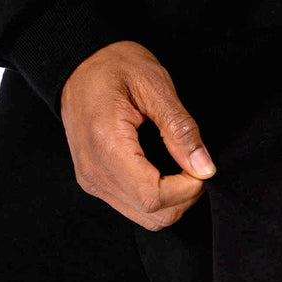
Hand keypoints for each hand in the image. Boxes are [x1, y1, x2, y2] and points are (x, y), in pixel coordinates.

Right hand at [60, 40, 215, 230]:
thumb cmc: (114, 65)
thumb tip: (204, 168)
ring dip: (171, 201)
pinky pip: (132, 206)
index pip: (152, 196)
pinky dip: (156, 197)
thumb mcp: (154, 84)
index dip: (186, 190)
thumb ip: (180, 129)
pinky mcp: (94, 182)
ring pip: (144, 217)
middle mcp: (94, 170)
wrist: (77, 64)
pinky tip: (163, 171)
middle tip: (195, 167)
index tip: (200, 168)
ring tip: (180, 169)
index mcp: (106, 144)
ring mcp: (91, 180)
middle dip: (184, 198)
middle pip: (151, 215)